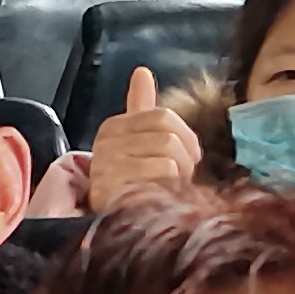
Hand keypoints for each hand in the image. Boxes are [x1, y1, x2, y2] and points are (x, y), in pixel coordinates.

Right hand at [84, 66, 204, 213]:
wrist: (115, 222)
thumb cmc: (133, 181)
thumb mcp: (137, 142)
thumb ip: (141, 108)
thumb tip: (142, 72)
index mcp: (114, 126)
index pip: (163, 116)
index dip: (185, 138)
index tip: (186, 158)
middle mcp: (108, 141)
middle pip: (168, 133)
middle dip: (184, 157)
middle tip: (180, 176)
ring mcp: (110, 162)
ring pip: (168, 151)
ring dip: (179, 174)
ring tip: (170, 187)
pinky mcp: (117, 184)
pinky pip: (163, 170)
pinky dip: (171, 185)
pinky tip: (162, 196)